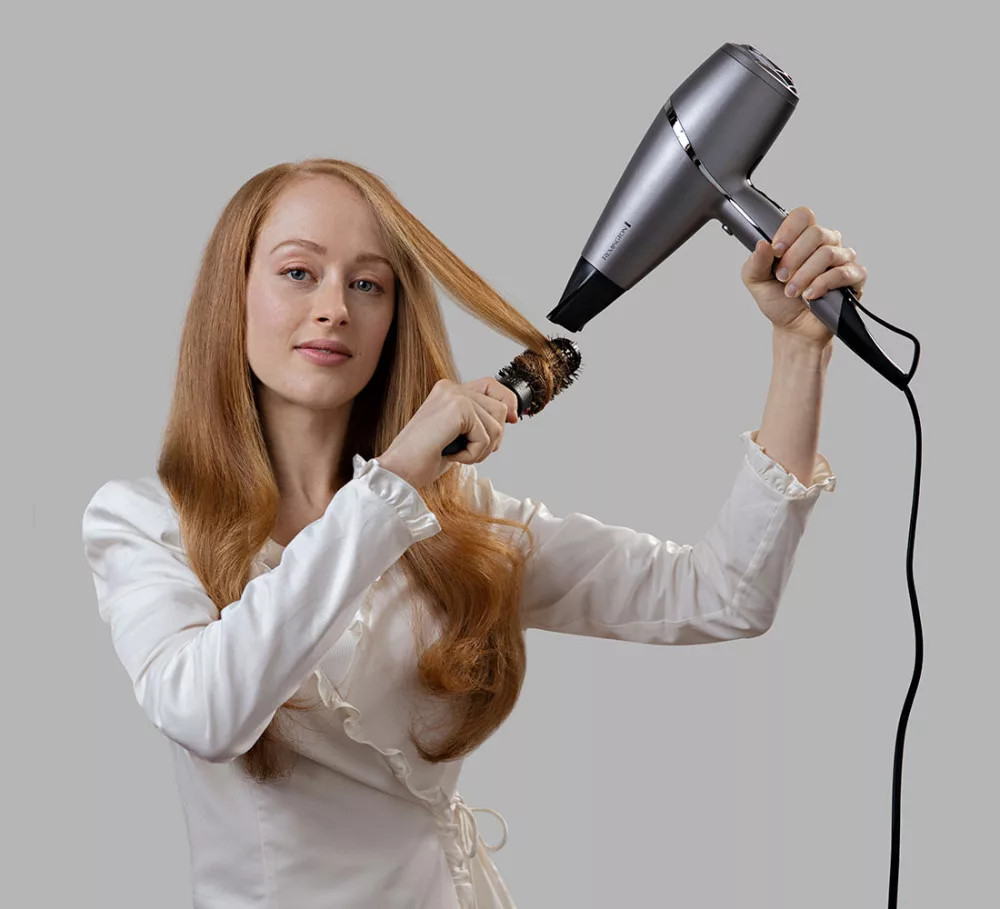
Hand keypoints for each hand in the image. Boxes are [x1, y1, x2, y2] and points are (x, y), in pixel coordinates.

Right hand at [377, 377, 518, 489]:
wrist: (399, 471)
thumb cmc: (423, 458)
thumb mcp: (457, 435)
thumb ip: (477, 421)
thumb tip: (510, 416)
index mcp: (448, 390)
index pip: (491, 385)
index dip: (507, 401)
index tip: (512, 420)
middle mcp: (451, 387)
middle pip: (500, 407)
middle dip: (493, 437)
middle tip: (469, 451)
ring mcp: (454, 395)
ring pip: (496, 424)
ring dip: (481, 449)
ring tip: (457, 454)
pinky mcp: (458, 408)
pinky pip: (486, 437)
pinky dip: (473, 455)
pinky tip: (451, 455)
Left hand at [741, 206, 867, 347]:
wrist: (794, 328)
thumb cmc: (778, 301)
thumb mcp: (756, 281)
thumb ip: (756, 261)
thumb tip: (762, 244)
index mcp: (802, 238)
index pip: (803, 216)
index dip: (789, 230)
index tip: (776, 250)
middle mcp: (825, 243)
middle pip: (816, 233)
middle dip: (794, 258)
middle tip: (782, 277)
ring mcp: (842, 259)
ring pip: (828, 253)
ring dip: (805, 274)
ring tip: (792, 291)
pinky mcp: (854, 277)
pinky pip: (842, 272)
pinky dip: (822, 284)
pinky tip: (810, 295)